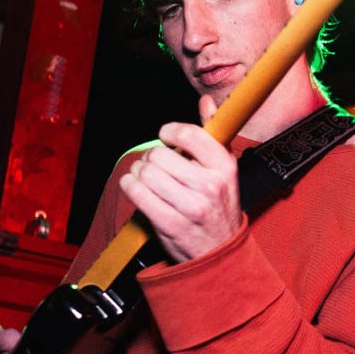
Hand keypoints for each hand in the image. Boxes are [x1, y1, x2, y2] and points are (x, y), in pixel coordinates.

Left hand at [119, 93, 240, 262]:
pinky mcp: (170, 223)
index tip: (166, 136)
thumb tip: (206, 102)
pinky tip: (136, 186)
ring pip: (146, 172)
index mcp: (224, 167)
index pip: (190, 135)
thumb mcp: (224, 170)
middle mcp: (209, 185)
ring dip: (139, 172)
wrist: (219, 251)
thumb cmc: (218, 207)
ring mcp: (190, 206)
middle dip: (151, 156)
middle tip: (156, 164)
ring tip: (146, 177)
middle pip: (161, 153)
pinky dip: (130, 186)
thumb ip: (212, 134)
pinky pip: (137, 193)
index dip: (170, 131)